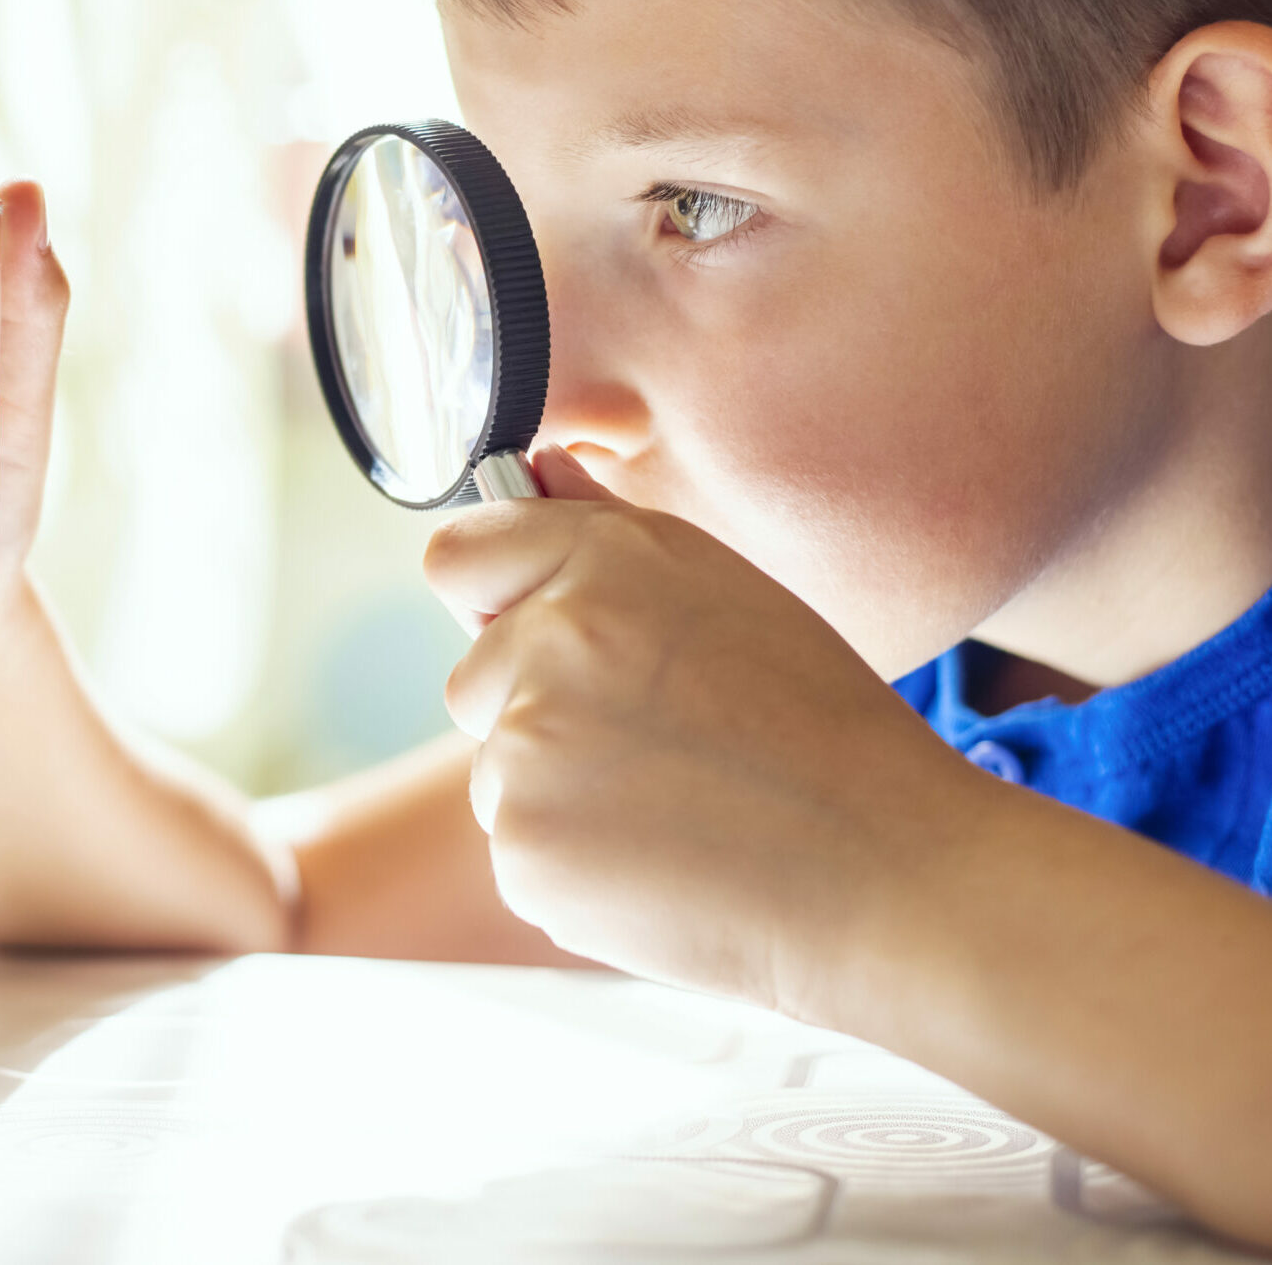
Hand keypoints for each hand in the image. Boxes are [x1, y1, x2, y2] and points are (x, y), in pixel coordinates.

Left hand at [425, 446, 984, 1017]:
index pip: (458, 555)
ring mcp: (526, 750)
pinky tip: (663, 861)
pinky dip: (573, 863)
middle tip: (655, 741)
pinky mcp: (523, 850)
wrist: (885, 873)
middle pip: (473, 676)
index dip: (494, 595)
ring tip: (679, 806)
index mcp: (603, 558)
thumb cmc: (820, 729)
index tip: (534, 627)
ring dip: (560, 790)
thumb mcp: (723, 591)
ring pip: (500, 770)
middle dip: (533, 706)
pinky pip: (522, 849)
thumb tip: (534, 470)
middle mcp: (551, 639)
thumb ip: (604, 527)